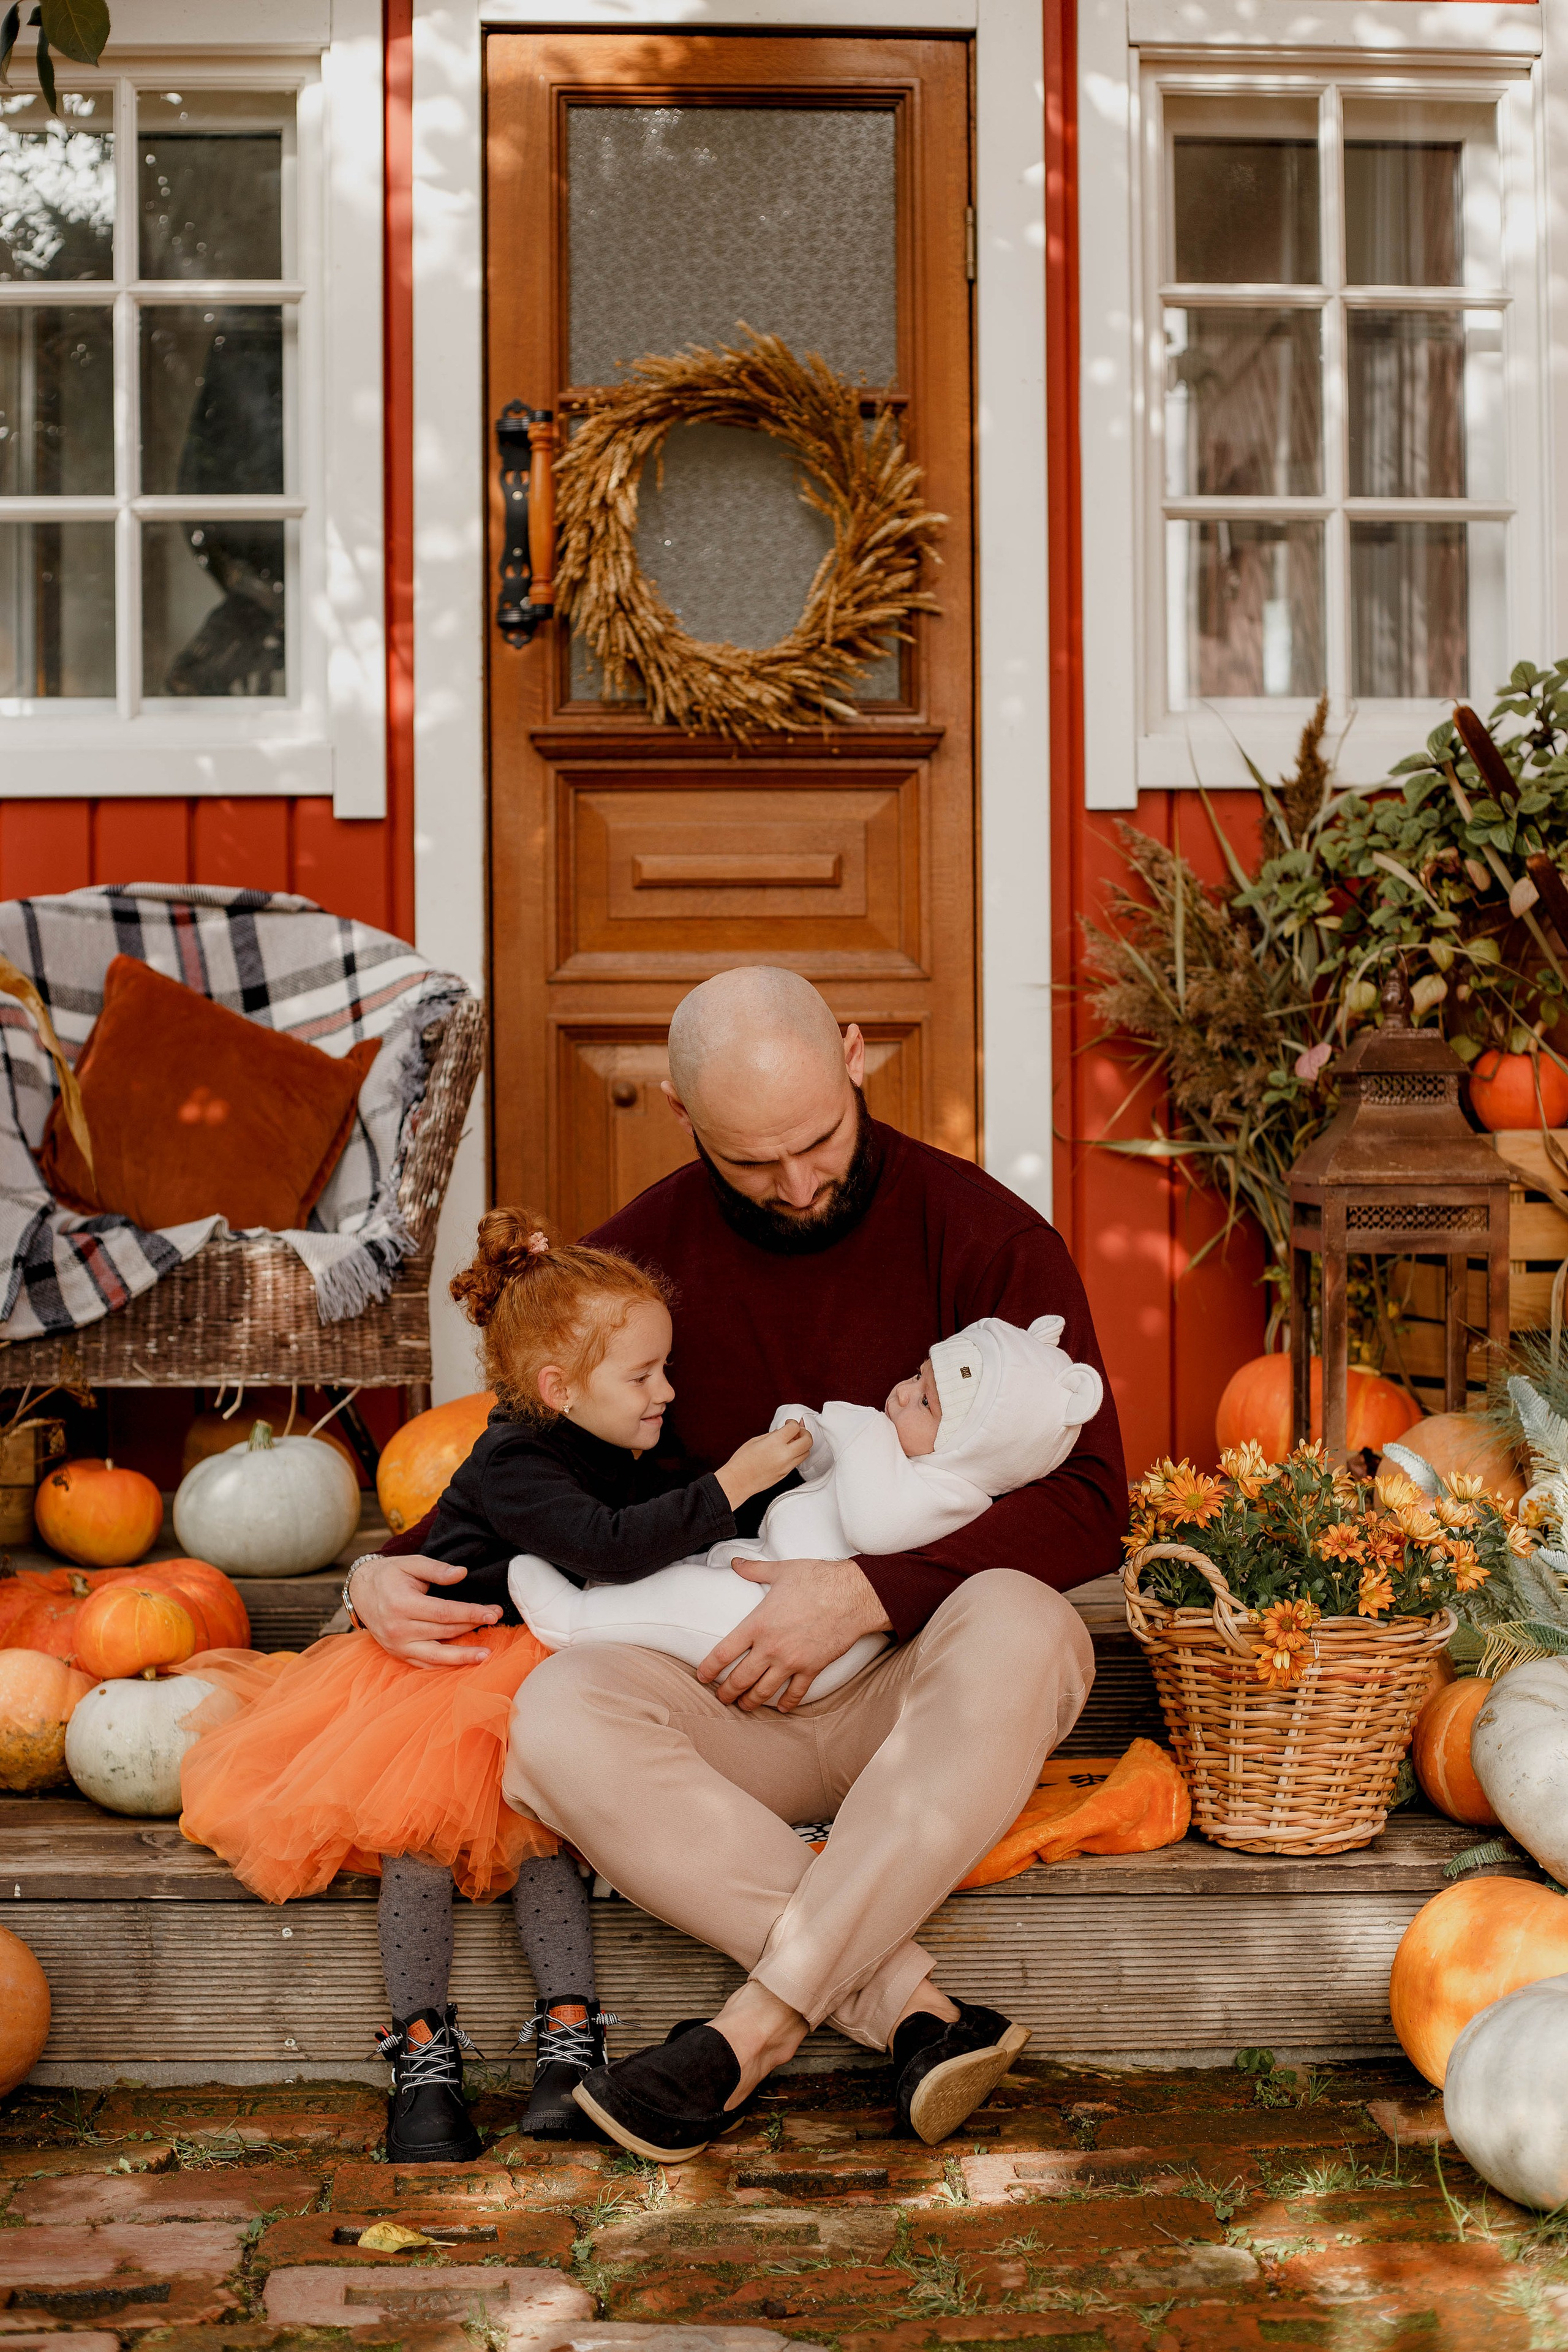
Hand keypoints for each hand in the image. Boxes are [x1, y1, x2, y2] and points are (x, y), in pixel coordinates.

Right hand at [348, 1555, 501, 1669]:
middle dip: (473, 1626)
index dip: (470, 1613)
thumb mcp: (410, 1564)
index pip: (444, 1612)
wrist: (361, 1592)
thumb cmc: (389, 1575)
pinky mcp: (397, 1654)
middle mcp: (398, 1629)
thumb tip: (462, 1573)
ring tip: (486, 1654)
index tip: (492, 1613)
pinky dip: (444, 1665)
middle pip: (444, 1631)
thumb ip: (436, 1569)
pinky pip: (424, 1664)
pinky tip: (463, 1662)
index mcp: (402, 1604)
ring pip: (436, 1654)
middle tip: (496, 1618)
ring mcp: (397, 1645)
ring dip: (463, 1656)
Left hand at [696, 1556, 890, 1712]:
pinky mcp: (812, 1668)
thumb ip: (753, 1569)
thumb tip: (735, 1562)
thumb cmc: (816, 1579)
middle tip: (720, 1698)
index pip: (724, 1653)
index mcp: (758, 1624)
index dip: (709, 1669)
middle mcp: (771, 1647)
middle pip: (740, 1679)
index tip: (702, 1677)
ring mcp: (792, 1661)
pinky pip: (796, 1693)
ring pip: (764, 1691)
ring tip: (743, 1706)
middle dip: (726, 1692)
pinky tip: (781, 1707)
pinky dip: (786, 1703)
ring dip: (750, 1702)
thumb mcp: (781, 1570)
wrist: (852, 1594)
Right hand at [714, 1418, 813, 1510]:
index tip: (789, 1423)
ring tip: (793, 1442)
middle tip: (797, 1431)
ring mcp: (786, 1466)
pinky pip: (798, 1462)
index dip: (793, 1423)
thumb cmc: (742, 1462)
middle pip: (808, 1440)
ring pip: (806, 1452)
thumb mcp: (755, 1441)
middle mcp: (784, 1454)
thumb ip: (772, 1435)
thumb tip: (782, 1432)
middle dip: (804, 1433)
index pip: (794, 1428)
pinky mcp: (786, 1474)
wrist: (738, 1481)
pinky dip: (797, 1455)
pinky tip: (788, 1452)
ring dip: (803, 1445)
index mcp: (775, 1442)